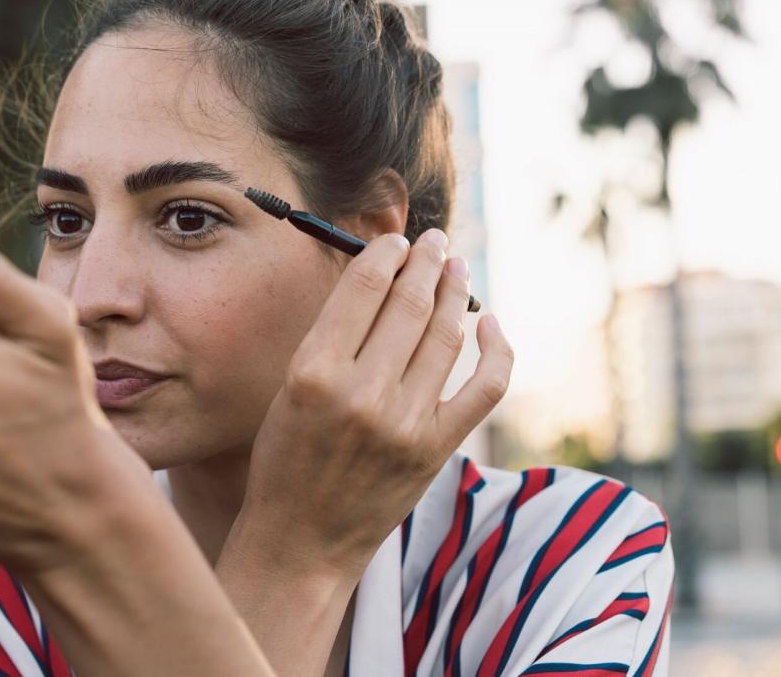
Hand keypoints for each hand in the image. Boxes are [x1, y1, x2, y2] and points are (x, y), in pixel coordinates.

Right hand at [231, 229, 513, 580]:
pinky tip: (490, 324)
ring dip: (456, 293)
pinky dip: (495, 349)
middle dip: (426, 262)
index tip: (395, 240)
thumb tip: (380, 282)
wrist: (301, 541)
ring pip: (447, 335)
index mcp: (313, 372)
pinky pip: (485, 386)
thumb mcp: (288, 390)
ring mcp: (405, 423)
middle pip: (410, 303)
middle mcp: (362, 393)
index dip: (387, 253)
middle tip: (434, 241)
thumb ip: (331, 339)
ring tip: (457, 269)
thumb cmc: (285, 461)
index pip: (364, 288)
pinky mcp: (436, 449)